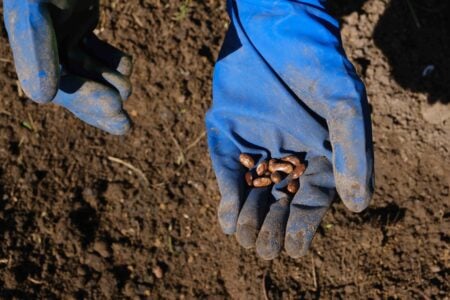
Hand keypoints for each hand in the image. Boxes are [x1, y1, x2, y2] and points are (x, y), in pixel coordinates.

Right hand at [3, 0, 131, 133]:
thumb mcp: (36, 6)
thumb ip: (34, 43)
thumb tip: (42, 98)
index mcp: (27, 41)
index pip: (56, 81)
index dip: (84, 99)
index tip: (114, 107)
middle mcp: (44, 42)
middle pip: (73, 85)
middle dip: (98, 106)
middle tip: (125, 126)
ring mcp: (64, 33)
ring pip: (89, 72)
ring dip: (109, 83)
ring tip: (126, 88)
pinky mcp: (82, 23)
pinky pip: (97, 51)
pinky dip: (112, 61)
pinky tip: (124, 63)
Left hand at [206, 0, 373, 258]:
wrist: (271, 26)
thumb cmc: (314, 60)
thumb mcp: (343, 102)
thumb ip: (351, 151)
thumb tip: (358, 205)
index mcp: (320, 151)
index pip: (312, 197)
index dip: (302, 225)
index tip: (292, 250)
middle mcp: (288, 151)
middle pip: (280, 199)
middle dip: (272, 226)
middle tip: (264, 250)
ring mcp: (257, 143)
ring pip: (253, 189)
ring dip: (249, 216)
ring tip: (245, 240)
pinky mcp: (229, 132)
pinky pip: (227, 167)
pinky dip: (226, 192)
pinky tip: (226, 219)